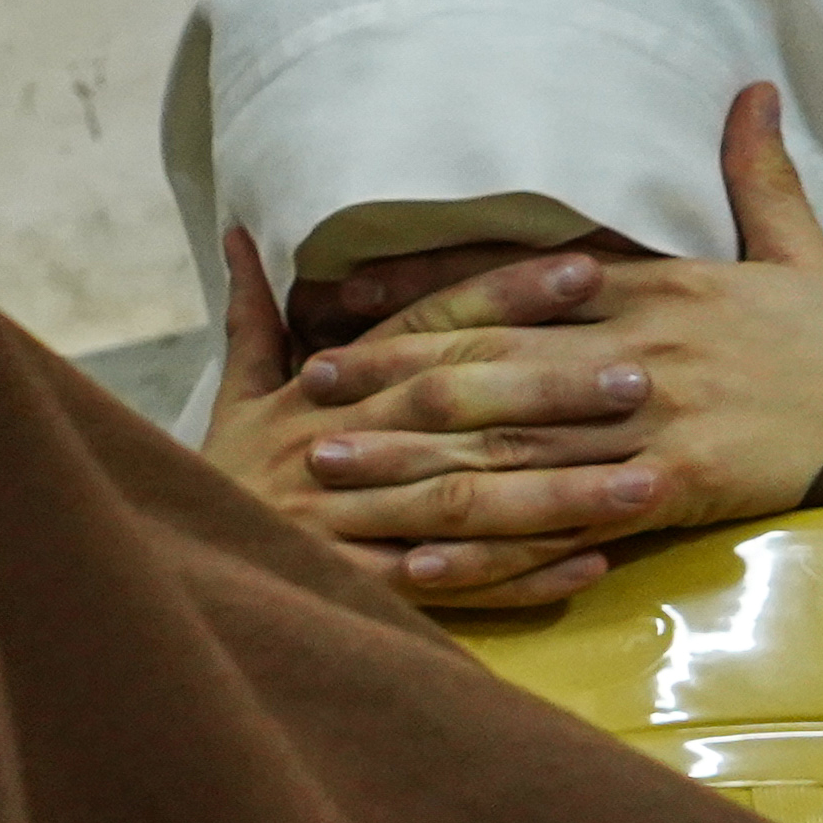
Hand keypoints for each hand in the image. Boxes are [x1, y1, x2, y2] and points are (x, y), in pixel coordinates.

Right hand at [200, 220, 657, 610]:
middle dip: (549, 393)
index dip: (502, 296)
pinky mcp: (355, 590)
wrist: (174, 567)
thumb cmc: (222, 476)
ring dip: (558, 496)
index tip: (587, 270)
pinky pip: (449, 586)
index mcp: (321, 393)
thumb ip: (254, 317)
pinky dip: (520, 579)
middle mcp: (339, 447)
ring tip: (648, 484)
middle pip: (455, 411)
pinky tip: (591, 567)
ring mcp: (346, 523)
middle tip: (641, 379)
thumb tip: (240, 232)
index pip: (423, 328)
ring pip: (464, 503)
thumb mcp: (235, 394)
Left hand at [282, 86, 822, 604]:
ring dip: (410, 459)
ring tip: (327, 470)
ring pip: (510, 442)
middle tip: (308, 390)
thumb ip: (757, 176)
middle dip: (392, 376)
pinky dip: (489, 545)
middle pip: (493, 361)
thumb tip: (749, 89)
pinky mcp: (680, 488)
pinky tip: (420, 560)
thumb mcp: (805, 252)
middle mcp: (646, 350)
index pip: (520, 281)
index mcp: (664, 288)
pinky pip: (563, 519)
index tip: (347, 299)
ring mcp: (659, 421)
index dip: (426, 289)